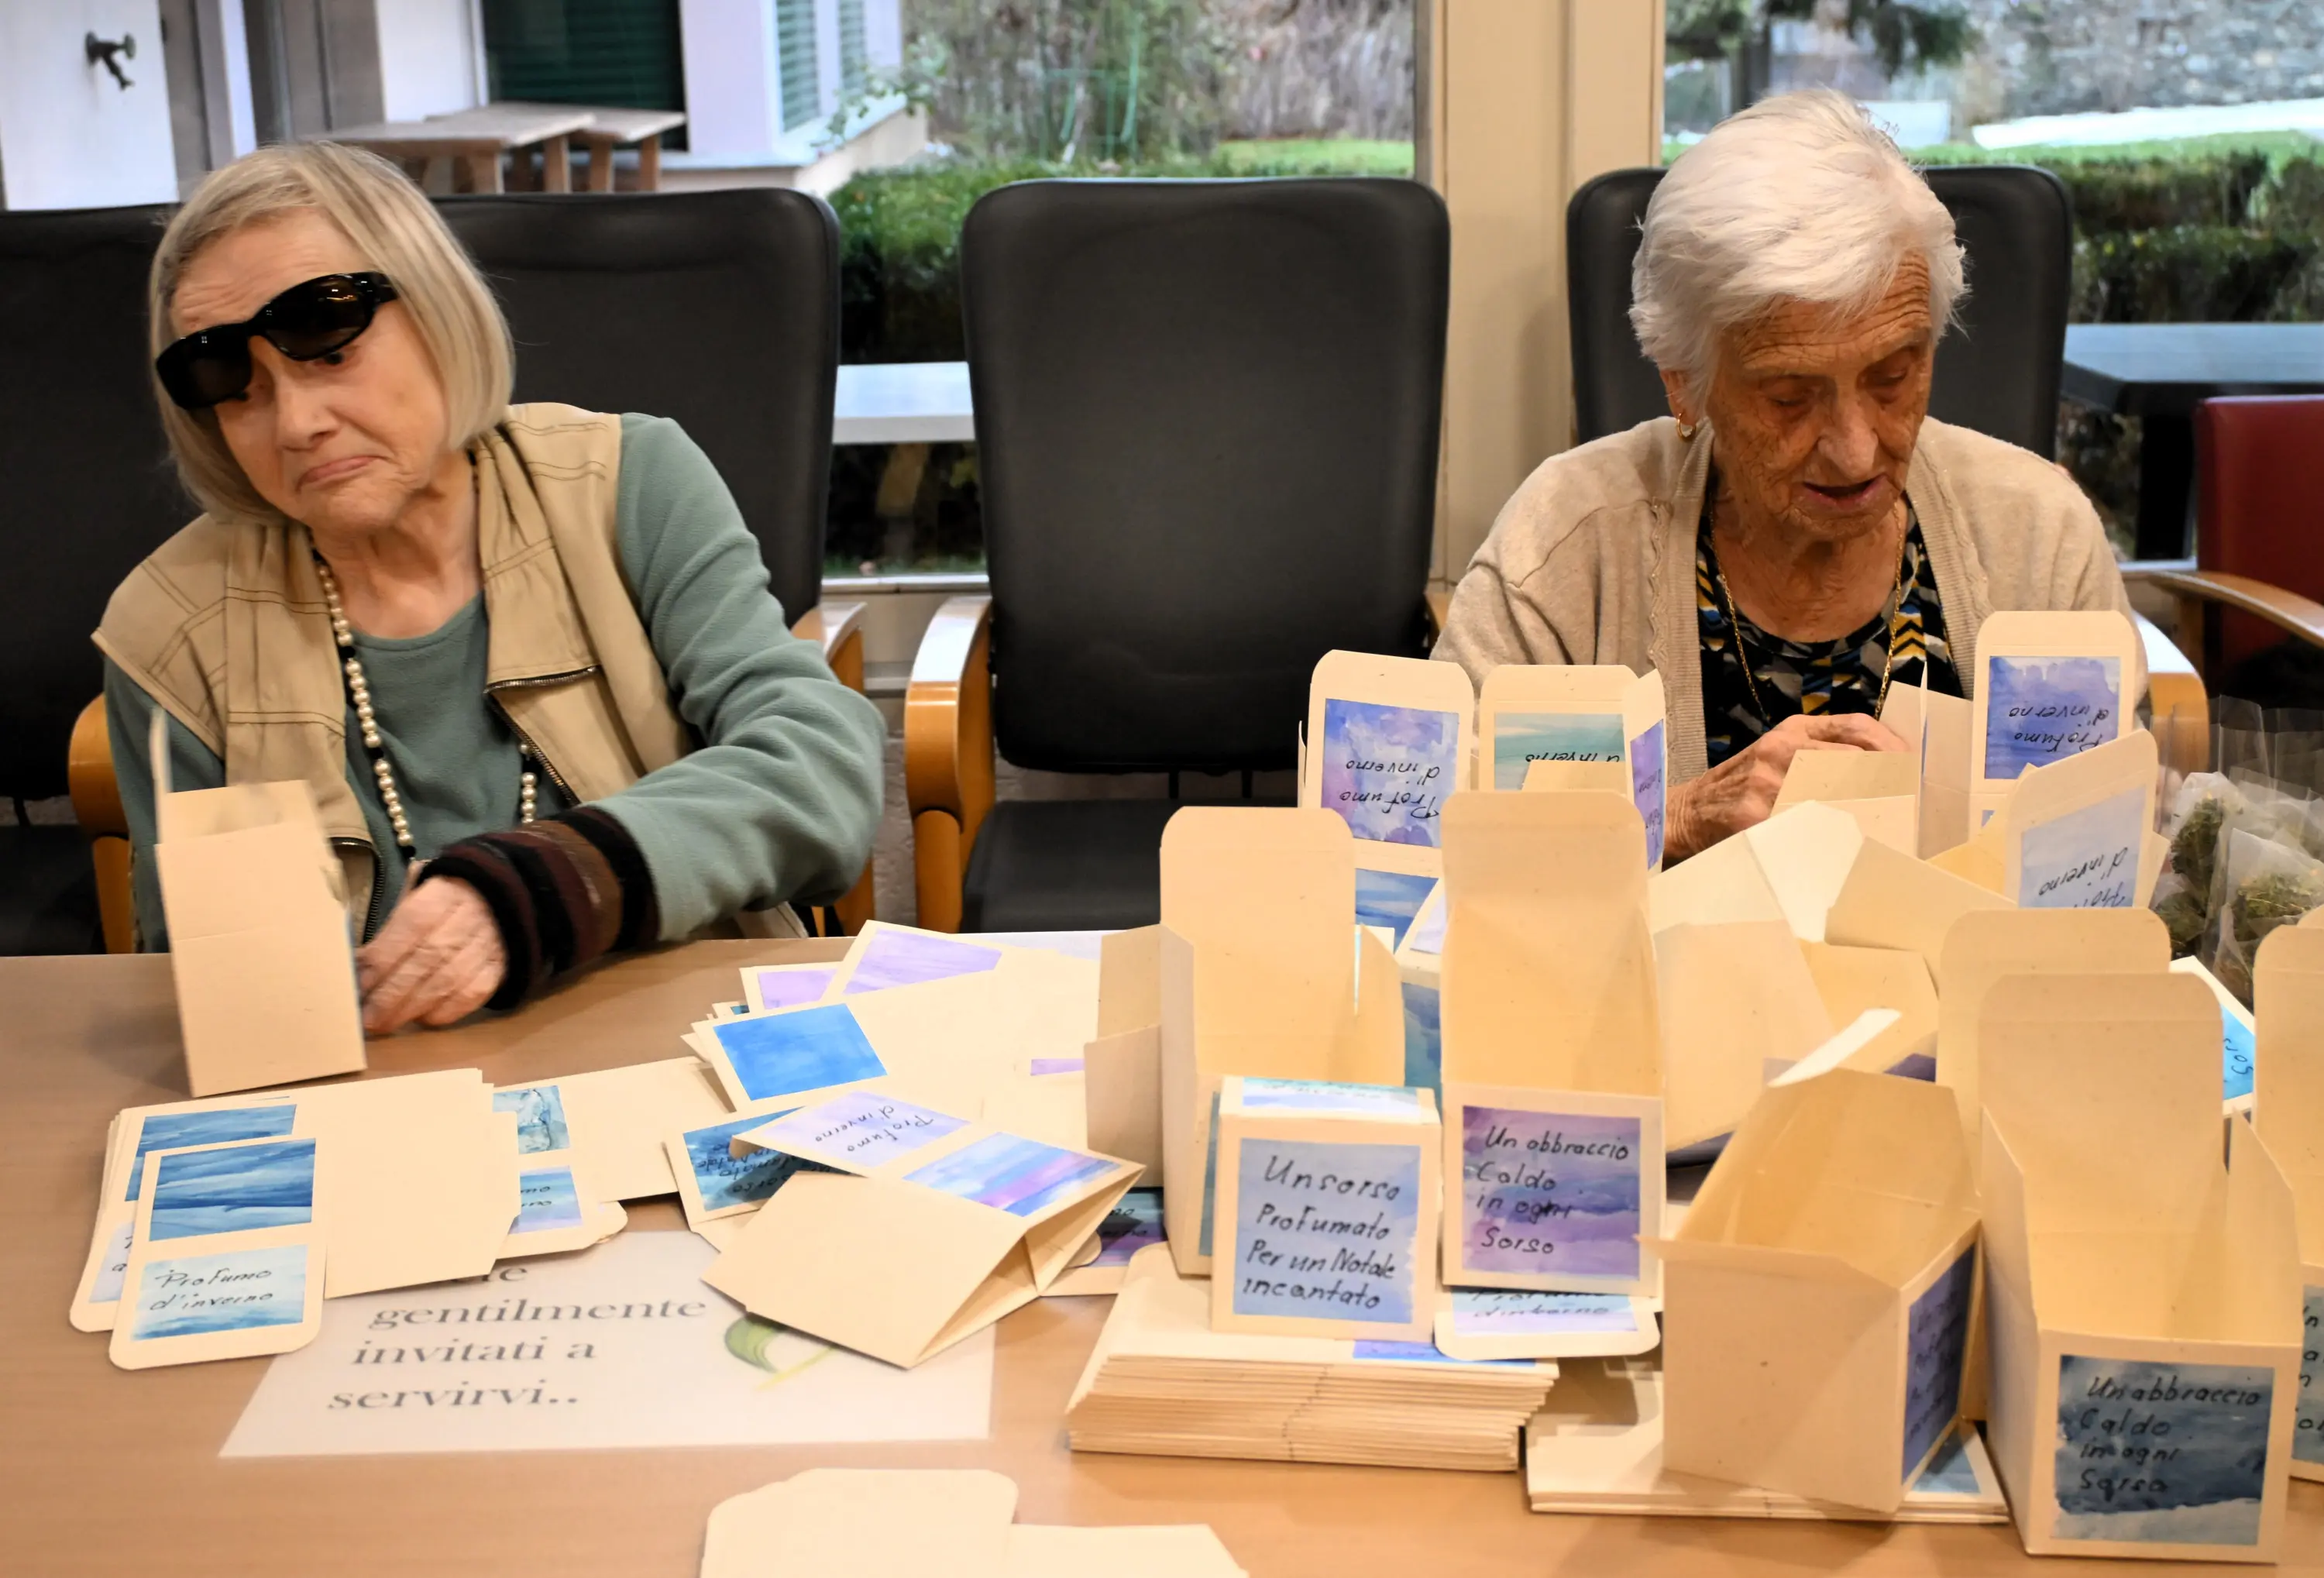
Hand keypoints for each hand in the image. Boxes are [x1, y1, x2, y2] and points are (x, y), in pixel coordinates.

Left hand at [355, 876, 505, 1032]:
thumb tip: (355, 963)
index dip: (384, 958)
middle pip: (427, 959)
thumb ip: (390, 927)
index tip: (359, 984)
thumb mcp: (415, 895)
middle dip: (392, 993)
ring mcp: (486, 947)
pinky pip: (469, 997)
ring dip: (411, 1008)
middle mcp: (468, 919)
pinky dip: (444, 1012)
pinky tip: (420, 1019)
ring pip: (447, 982)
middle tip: (365, 1018)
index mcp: (443, 894)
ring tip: (384, 1024)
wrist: (498, 903)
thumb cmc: (442, 903)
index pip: (411, 926)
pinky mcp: (496, 971)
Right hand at [1665, 712, 1908, 860]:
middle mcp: (1781, 748)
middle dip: (1887, 787)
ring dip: (1865, 816)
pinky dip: (1829, 837)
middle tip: (1908, 810)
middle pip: (1855, 762)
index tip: (1912, 768)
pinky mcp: (1754, 813)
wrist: (1685, 813)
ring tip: (1885, 832)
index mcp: (1791, 731)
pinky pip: (1805, 826)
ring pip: (1837, 795)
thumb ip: (1819, 755)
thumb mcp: (1776, 757)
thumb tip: (1883, 774)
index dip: (1891, 747)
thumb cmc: (1739, 788)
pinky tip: (1843, 848)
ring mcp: (1766, 780)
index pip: (1855, 727)